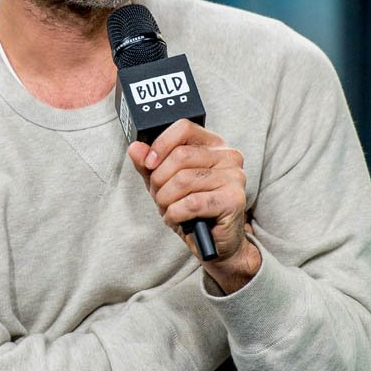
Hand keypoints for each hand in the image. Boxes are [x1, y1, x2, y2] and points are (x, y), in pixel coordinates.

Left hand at [128, 119, 260, 292]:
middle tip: (160, 197)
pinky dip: (176, 214)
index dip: (160, 145)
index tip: (150, 164)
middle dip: (160, 180)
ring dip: (166, 200)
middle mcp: (228, 156)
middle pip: (180, 155)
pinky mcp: (233, 200)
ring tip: (169, 209)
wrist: (215, 243)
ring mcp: (234, 177)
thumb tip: (135, 148)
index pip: (183, 128)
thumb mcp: (165, 183)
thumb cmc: (192, 210)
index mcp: (213, 145)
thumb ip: (149, 165)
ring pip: (183, 180)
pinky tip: (178, 219)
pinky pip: (191, 203)